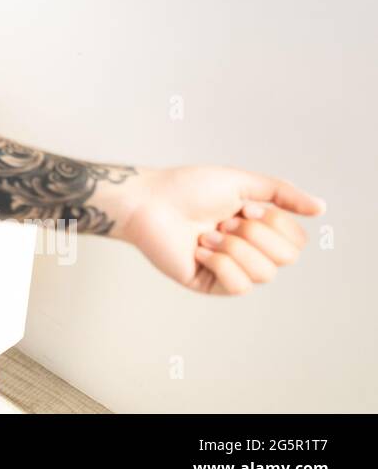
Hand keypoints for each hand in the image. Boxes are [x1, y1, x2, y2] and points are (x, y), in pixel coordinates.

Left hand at [118, 166, 325, 294]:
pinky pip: (238, 286)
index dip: (273, 222)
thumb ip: (280, 194)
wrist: (148, 202)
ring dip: (233, 246)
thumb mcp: (240, 182)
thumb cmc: (187, 188)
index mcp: (257, 228)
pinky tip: (198, 249)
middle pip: (287, 258)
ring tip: (206, 234)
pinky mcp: (209, 284)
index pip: (296, 241)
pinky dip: (220, 262)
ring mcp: (228, 269)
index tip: (243, 206)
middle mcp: (247, 250)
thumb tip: (320, 207)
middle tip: (223, 220)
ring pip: (264, 273)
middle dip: (255, 233)